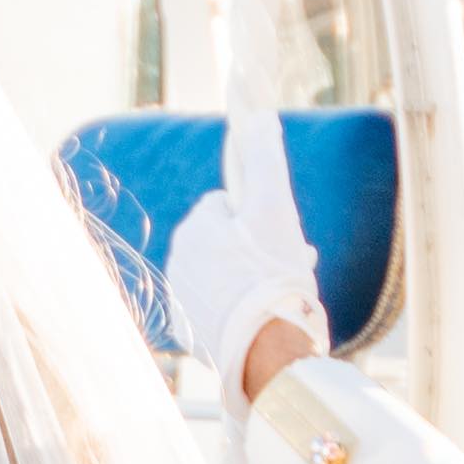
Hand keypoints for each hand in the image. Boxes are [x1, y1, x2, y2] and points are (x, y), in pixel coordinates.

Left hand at [165, 161, 325, 413]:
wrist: (267, 346)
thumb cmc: (273, 272)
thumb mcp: (276, 205)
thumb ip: (266, 156)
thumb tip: (259, 117)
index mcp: (194, 226)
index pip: (230, 204)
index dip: (261, 217)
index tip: (282, 237)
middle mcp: (178, 258)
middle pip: (228, 240)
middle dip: (257, 248)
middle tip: (285, 267)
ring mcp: (181, 296)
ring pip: (224, 272)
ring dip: (250, 276)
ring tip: (277, 293)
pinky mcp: (189, 328)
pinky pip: (218, 305)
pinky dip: (238, 306)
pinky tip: (260, 317)